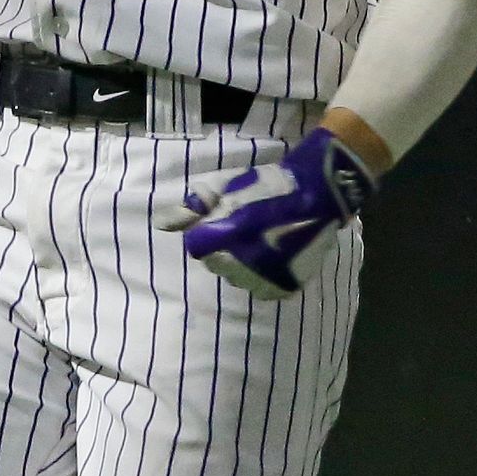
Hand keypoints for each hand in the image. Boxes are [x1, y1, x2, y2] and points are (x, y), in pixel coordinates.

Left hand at [156, 127, 373, 297]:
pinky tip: (272, 257)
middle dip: (224, 249)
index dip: (207, 233)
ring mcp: (262, 279)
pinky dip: (263, 277)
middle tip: (244, 229)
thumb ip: (192, 207)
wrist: (315, 194)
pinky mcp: (283, 287)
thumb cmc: (264, 186)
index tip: (222, 221)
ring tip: (261, 241)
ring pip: (239, 278)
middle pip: (217, 264)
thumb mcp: (224, 187)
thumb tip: (161, 224)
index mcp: (220, 241)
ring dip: (243, 264)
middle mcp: (238, 266)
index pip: (197, 248)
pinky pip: (262, 289)